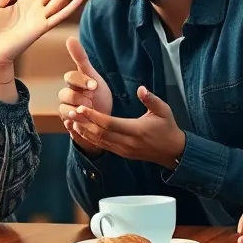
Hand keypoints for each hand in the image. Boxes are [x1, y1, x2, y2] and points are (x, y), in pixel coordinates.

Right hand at [59, 37, 112, 153]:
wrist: (104, 120)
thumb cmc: (97, 96)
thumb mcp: (93, 77)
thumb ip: (81, 58)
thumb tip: (69, 37)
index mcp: (74, 84)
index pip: (71, 77)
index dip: (81, 81)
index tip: (94, 86)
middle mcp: (67, 97)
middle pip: (65, 94)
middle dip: (77, 97)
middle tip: (90, 102)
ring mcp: (67, 111)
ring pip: (63, 110)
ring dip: (73, 112)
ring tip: (84, 114)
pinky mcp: (69, 125)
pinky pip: (67, 125)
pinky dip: (73, 125)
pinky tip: (78, 125)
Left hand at [64, 86, 185, 167]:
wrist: (172, 152)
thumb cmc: (167, 127)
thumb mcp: (164, 110)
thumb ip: (151, 99)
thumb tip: (141, 88)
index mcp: (136, 130)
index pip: (110, 124)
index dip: (94, 116)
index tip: (81, 108)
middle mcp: (128, 143)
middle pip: (100, 134)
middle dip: (83, 123)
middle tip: (70, 111)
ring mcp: (123, 150)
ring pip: (99, 141)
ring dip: (83, 131)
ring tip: (70, 119)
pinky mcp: (121, 154)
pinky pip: (102, 146)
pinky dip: (89, 138)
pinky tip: (80, 130)